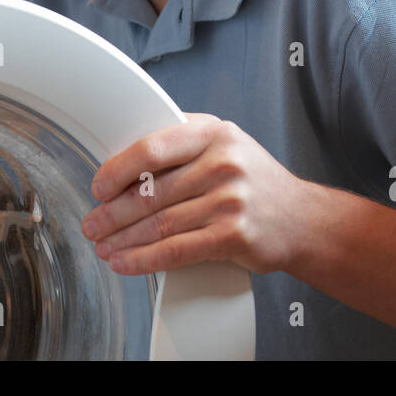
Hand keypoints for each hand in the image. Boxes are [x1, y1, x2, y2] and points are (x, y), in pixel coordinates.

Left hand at [80, 113, 308, 274]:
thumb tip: (123, 162)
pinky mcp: (234, 234)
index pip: (153, 147)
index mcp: (213, 132)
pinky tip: (127, 263)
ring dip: (124, 240)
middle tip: (93, 224)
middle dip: (113, 213)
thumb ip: (182, 145)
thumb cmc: (254, 182)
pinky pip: (178, 250)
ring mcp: (231, 199)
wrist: (303, 219)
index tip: (99, 187)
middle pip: (151, 191)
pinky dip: (145, 260)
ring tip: (104, 247)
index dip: (117, 169)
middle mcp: (223, 162)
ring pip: (160, 223)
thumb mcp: (225, 145)